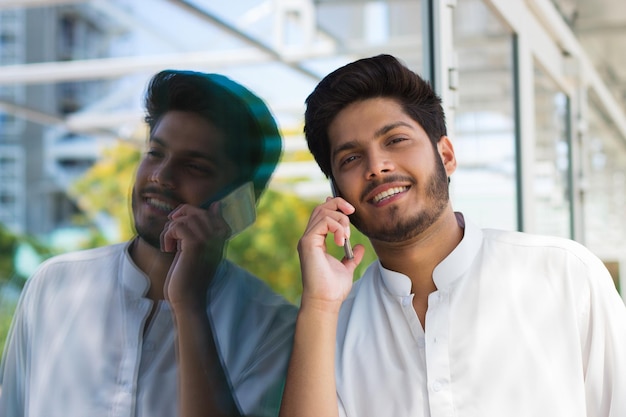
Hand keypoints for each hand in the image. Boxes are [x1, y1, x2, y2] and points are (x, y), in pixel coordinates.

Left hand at [161, 202, 229, 309]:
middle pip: (198, 211)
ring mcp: (208, 241)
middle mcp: (217, 238)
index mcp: (220, 240)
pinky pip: (177, 226)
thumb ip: (204, 231)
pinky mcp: (194, 246)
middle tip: (171, 232)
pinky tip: (167, 249)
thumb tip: (216, 205)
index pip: (212, 212)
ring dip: (171, 228)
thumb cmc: (190, 277)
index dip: (193, 215)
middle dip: (180, 217)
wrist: (188, 300)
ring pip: (187, 217)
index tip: (181, 233)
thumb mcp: (198, 250)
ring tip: (169, 244)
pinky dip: (167, 235)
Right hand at [297, 196, 364, 311]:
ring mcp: (307, 240)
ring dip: (340, 219)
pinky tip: (342, 240)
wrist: (325, 301)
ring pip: (322, 212)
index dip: (335, 206)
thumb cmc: (333, 289)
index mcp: (316, 242)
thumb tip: (359, 247)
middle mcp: (309, 238)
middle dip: (338, 204)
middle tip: (352, 211)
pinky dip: (336, 226)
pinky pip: (323, 221)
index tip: (351, 211)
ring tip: (346, 236)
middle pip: (320, 208)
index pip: (322, 214)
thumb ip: (351, 257)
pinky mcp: (308, 242)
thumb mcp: (347, 268)